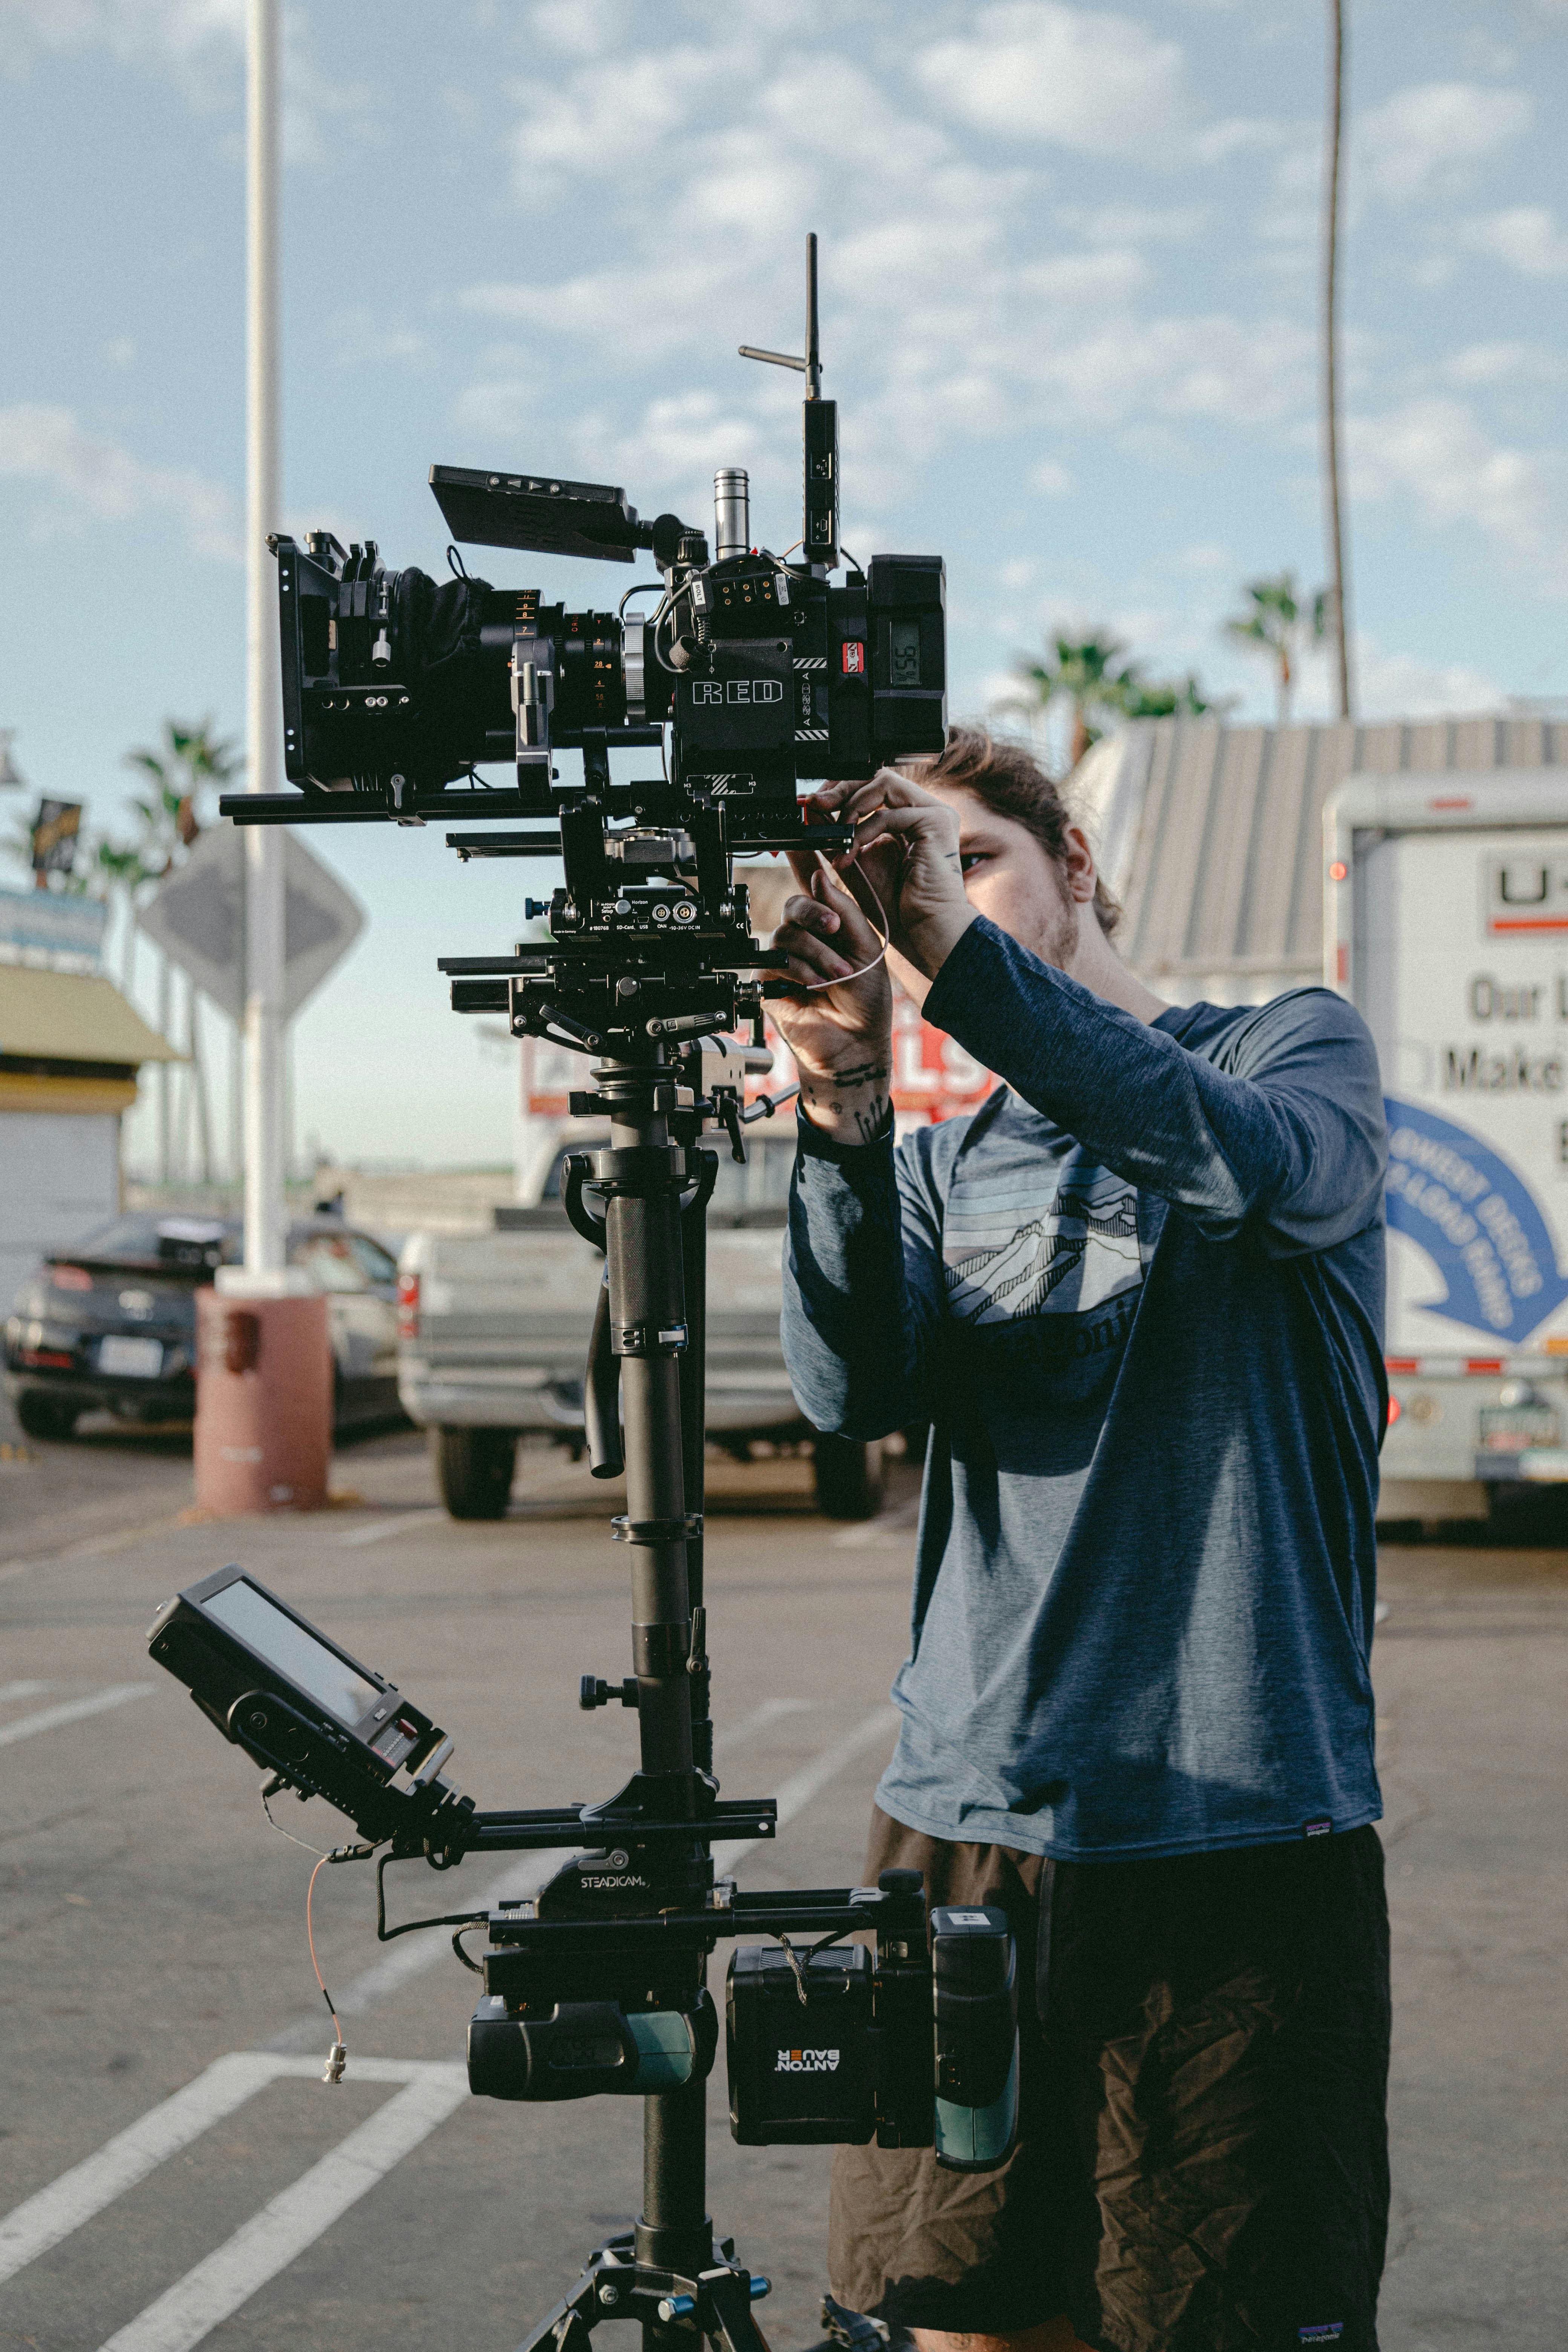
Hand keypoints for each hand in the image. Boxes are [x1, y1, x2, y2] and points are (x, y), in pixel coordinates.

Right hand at [768, 858, 893, 1146]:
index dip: (803, 853)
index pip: (811, 880)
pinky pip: (777, 959)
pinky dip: (801, 970)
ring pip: (788, 932)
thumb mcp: (866, 946)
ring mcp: (785, 958)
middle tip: (834, 928)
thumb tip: (819, 874)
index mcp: (829, 922)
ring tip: (837, 974)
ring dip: (817, 953)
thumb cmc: (866, 1000)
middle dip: (815, 913)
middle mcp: (804, 936)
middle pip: (795, 902)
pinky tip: (817, 985)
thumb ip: (844, 910)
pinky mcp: (769, 980)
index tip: (800, 826)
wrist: (856, 1043)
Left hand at [809, 770, 976, 980]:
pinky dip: (862, 832)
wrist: (925, 933)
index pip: (872, 785)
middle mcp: (924, 809)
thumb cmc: (899, 909)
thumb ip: (838, 837)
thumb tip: (812, 814)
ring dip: (850, 807)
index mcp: (909, 816)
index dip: (840, 789)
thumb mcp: (856, 864)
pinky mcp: (936, 823)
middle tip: (814, 806)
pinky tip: (850, 855)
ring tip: (835, 836)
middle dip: (840, 789)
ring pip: (883, 783)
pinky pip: (889, 814)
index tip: (812, 805)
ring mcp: (934, 813)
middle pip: (876, 775)